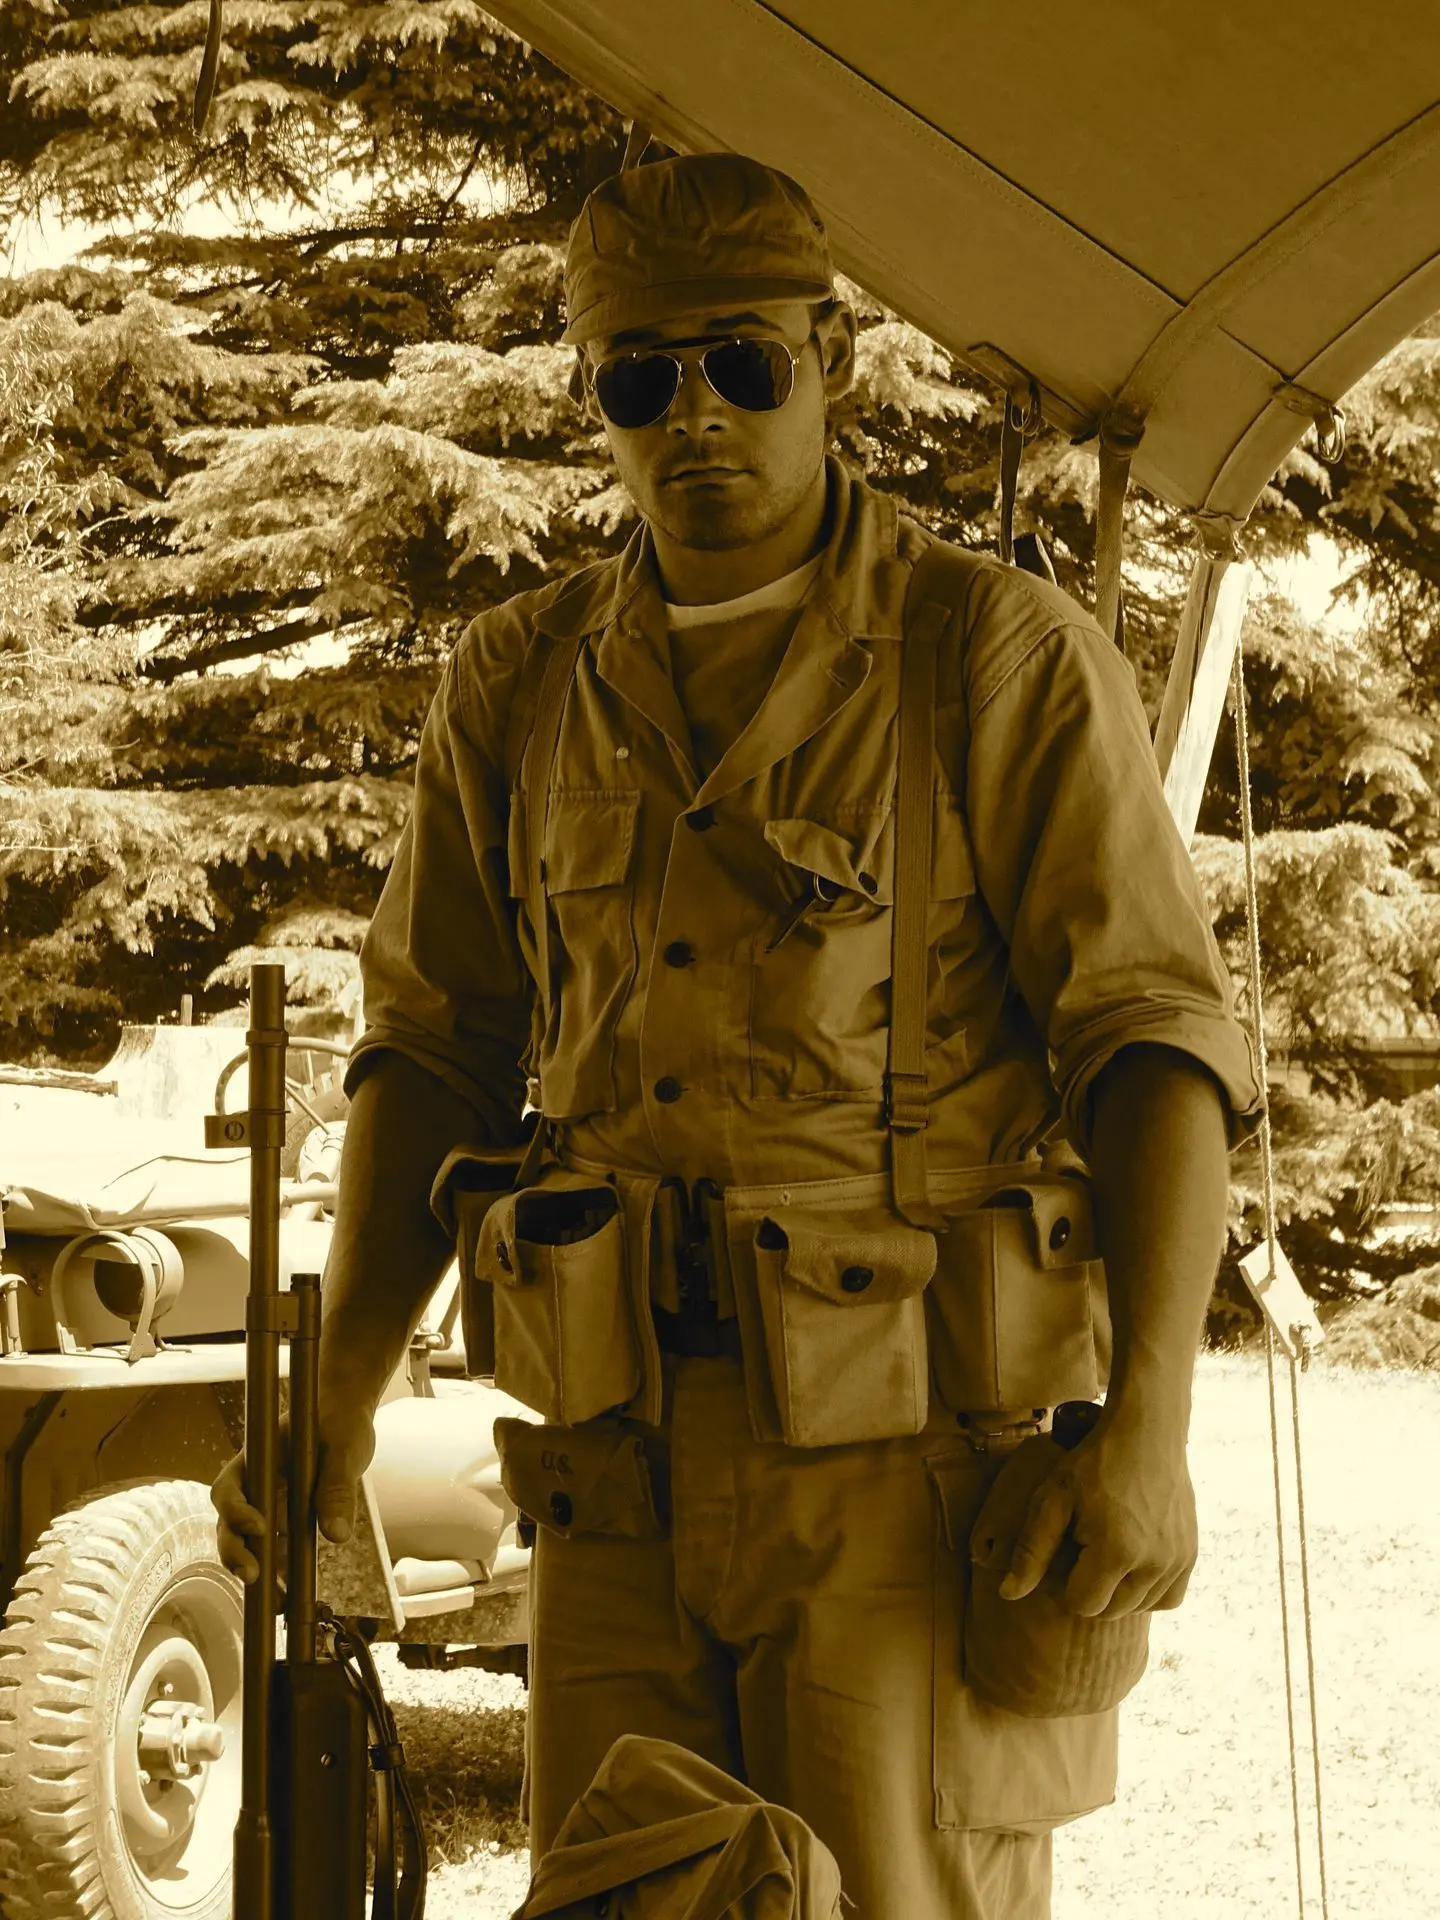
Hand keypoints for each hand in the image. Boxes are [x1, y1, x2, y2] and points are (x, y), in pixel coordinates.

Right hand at [210, 1402, 376, 1584]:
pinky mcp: (286, 1517)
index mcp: (257, 1457)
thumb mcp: (345, 1448)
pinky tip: (290, 1594)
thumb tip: (337, 1534)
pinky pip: (276, 1546)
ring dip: (257, 1568)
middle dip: (236, 1550)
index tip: (261, 1528)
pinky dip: (279, 1569)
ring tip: (276, 1601)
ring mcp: (268, 1501)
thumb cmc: (340, 1419)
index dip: (236, 1510)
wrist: (347, 1411)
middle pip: (230, 1521)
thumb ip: (337, 1487)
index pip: (230, 1487)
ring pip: (249, 1540)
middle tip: (254, 1575)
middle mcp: (255, 1482)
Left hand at [971, 1412, 1197, 1619]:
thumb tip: (1008, 1594)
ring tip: (1105, 1554)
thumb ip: (1031, 1550)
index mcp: (1116, 1552)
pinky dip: (1149, 1592)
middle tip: (1083, 1549)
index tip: (1064, 1552)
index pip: (1083, 1606)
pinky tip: (1132, 1567)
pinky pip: (1169, 1598)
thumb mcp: (1053, 1498)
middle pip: (1111, 1611)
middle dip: (1090, 1589)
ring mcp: (1177, 1561)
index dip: (1065, 1583)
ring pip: (1139, 1608)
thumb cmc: (1094, 1462)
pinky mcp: (1190, 1554)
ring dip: (1118, 1592)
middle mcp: (1153, 1564)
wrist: (1147, 1431)